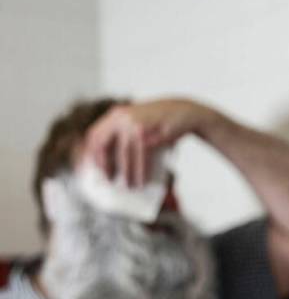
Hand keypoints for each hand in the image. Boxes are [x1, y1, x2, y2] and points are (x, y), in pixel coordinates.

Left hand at [81, 98, 218, 185]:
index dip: (92, 154)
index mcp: (116, 114)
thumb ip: (125, 135)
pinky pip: (140, 158)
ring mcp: (134, 125)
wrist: (185, 112)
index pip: (95, 135)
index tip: (94, 169)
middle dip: (104, 165)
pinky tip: (143, 181)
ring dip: (126, 174)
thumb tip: (114, 165)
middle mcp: (121, 117)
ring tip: (130, 186)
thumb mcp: (139, 122)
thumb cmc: (161, 122)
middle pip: (103, 144)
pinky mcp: (148, 134)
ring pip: (123, 155)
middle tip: (109, 180)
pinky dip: (141, 172)